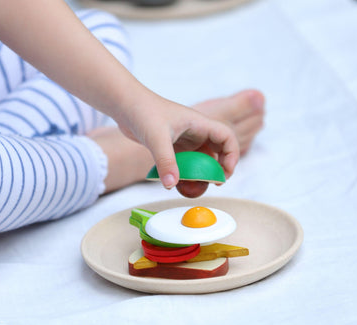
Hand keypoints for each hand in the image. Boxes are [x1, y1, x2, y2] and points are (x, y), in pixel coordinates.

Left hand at [117, 94, 239, 188]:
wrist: (125, 104)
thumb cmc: (143, 112)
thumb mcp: (156, 138)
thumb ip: (165, 162)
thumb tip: (171, 185)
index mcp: (199, 123)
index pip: (227, 137)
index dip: (232, 155)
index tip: (224, 173)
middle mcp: (195, 131)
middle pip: (218, 150)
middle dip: (220, 168)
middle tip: (213, 184)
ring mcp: (184, 139)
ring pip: (202, 158)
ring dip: (202, 173)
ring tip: (195, 186)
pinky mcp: (173, 146)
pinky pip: (186, 162)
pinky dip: (186, 173)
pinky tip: (177, 183)